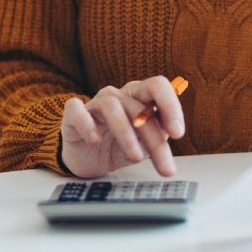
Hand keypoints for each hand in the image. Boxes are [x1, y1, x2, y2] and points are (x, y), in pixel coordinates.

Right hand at [60, 76, 186, 178]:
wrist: (87, 159)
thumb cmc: (118, 147)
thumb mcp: (144, 145)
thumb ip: (159, 136)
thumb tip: (172, 133)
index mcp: (139, 97)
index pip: (157, 86)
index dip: (170, 106)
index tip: (178, 133)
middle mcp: (118, 95)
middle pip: (138, 103)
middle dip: (153, 135)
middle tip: (164, 164)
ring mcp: (95, 103)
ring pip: (111, 106)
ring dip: (125, 133)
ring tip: (135, 157)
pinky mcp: (73, 114)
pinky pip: (77, 109)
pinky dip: (86, 123)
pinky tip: (95, 140)